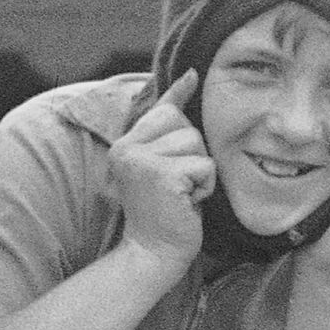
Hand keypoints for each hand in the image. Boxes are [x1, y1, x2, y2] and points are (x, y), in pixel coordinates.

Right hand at [106, 73, 214, 262]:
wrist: (153, 253)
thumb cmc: (166, 210)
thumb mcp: (164, 164)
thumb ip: (170, 127)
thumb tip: (189, 75)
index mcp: (125, 144)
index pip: (162, 109)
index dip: (180, 96)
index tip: (193, 75)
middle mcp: (127, 148)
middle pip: (185, 124)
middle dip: (194, 153)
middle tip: (179, 184)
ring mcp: (141, 160)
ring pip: (196, 143)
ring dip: (200, 172)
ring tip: (182, 193)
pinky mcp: (161, 175)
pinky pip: (203, 165)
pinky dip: (204, 186)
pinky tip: (187, 201)